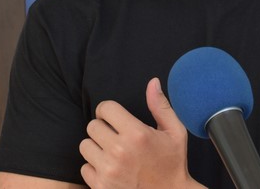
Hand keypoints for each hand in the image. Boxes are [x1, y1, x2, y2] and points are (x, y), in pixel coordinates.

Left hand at [79, 77, 202, 188]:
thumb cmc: (173, 163)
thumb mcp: (175, 132)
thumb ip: (160, 106)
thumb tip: (152, 82)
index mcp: (137, 134)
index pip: (105, 108)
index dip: (109, 111)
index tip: (115, 118)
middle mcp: (119, 152)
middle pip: (92, 126)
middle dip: (103, 128)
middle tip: (116, 137)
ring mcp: (108, 171)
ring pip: (85, 145)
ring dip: (96, 147)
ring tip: (113, 153)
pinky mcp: (101, 187)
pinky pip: (85, 167)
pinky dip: (95, 168)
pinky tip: (111, 170)